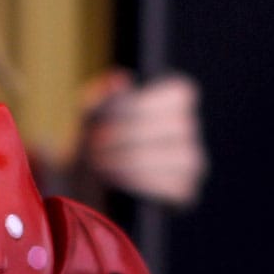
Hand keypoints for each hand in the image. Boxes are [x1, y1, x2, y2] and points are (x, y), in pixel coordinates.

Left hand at [80, 69, 207, 207]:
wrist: (82, 188)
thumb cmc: (91, 145)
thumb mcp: (89, 120)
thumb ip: (101, 98)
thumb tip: (119, 79)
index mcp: (173, 104)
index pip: (181, 96)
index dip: (143, 106)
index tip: (107, 119)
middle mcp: (188, 132)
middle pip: (178, 126)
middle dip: (132, 135)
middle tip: (96, 145)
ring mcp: (191, 164)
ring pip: (181, 157)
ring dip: (136, 160)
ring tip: (102, 165)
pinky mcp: (185, 193)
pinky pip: (176, 187)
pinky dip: (144, 183)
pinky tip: (117, 181)